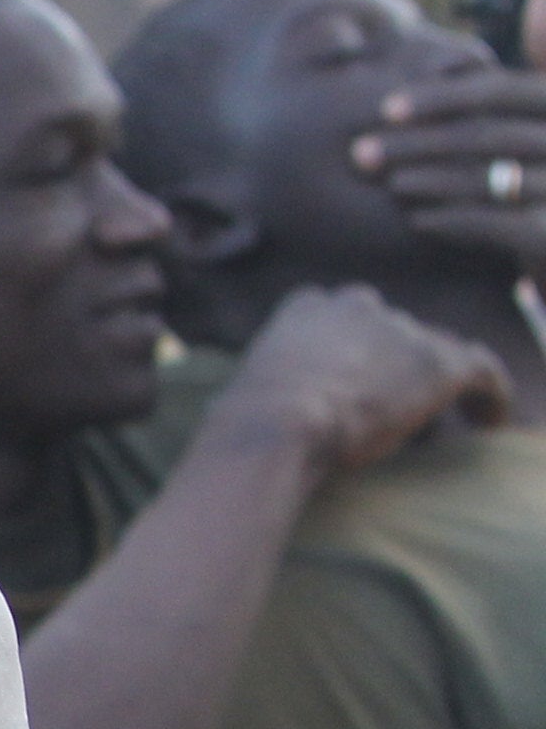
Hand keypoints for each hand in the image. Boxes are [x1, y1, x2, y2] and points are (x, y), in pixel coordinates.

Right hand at [214, 282, 509, 474]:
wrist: (277, 423)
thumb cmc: (246, 418)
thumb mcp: (241, 386)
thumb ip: (262, 381)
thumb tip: (237, 414)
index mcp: (307, 307)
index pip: (340, 313)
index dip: (351, 346)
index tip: (352, 375)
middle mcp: (358, 305)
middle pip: (391, 328)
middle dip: (394, 360)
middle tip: (393, 403)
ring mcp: (401, 331)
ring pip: (434, 348)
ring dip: (433, 380)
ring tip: (443, 416)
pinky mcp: (439, 362)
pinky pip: (482, 372)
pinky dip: (491, 396)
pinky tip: (492, 422)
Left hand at [352, 66, 545, 267]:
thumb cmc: (524, 176)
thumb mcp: (515, 125)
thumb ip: (493, 95)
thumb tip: (488, 36)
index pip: (501, 90)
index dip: (443, 98)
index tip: (386, 109)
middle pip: (490, 135)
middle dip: (420, 143)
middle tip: (360, 153)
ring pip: (495, 180)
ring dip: (434, 180)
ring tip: (390, 183)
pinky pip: (505, 226)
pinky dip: (457, 221)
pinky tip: (417, 221)